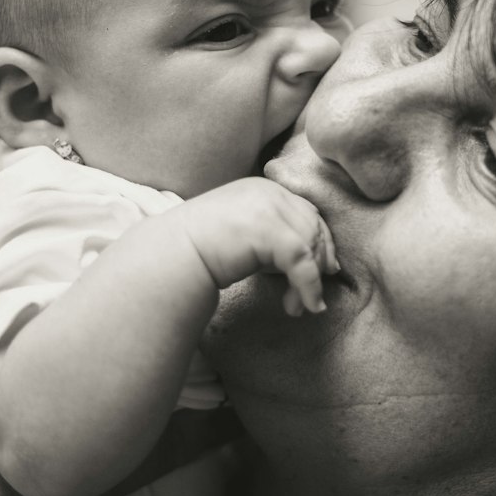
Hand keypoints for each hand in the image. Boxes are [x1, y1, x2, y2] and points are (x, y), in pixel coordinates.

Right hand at [178, 176, 338, 315]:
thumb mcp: (244, 232)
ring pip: (310, 246)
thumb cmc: (203, 249)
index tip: (324, 270)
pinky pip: (302, 261)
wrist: (171, 254)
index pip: (307, 213)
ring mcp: (268, 208)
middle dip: (318, 264)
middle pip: (313, 228)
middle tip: (314, 295)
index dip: (320, 243)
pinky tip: (303, 306)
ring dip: (310, 282)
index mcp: (264, 188)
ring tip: (300, 306)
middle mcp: (269, 192)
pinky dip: (308, 287)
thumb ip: (273, 234)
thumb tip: (315, 260)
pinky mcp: (267, 230)